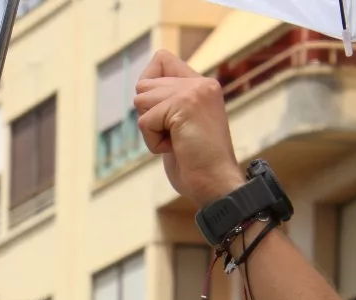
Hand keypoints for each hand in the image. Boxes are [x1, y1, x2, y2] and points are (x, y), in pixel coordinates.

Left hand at [133, 49, 245, 207]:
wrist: (215, 184)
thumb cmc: (195, 164)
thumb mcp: (179, 127)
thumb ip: (167, 105)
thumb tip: (140, 92)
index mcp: (201, 85)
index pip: (161, 59)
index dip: (149, 86)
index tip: (163, 114)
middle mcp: (200, 83)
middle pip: (144, 85)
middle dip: (149, 116)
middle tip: (175, 135)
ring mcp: (194, 92)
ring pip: (141, 101)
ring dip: (151, 130)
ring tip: (177, 142)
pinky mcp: (185, 105)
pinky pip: (145, 122)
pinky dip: (153, 143)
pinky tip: (176, 149)